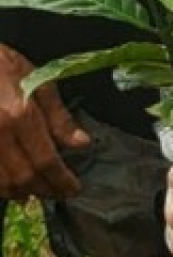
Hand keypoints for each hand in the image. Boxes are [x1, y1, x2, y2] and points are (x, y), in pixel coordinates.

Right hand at [0, 44, 88, 201]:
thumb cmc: (1, 63)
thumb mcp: (36, 79)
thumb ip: (57, 115)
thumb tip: (80, 143)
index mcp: (19, 115)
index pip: (46, 159)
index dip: (61, 179)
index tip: (74, 188)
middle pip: (24, 176)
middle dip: (44, 190)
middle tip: (58, 193)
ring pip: (1, 182)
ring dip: (20, 192)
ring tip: (35, 192)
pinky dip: (0, 185)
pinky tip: (10, 186)